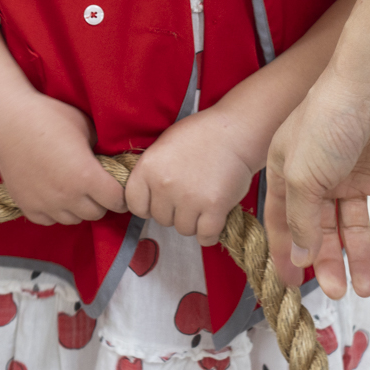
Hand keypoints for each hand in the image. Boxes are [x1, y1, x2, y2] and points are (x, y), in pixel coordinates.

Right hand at [0, 90, 127, 224]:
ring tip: (72, 189)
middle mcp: (68, 196)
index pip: (117, 201)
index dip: (121, 195)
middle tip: (94, 187)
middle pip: (97, 213)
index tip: (118, 189)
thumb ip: (98, 149)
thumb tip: (104, 161)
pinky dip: (55, 211)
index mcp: (87, 176)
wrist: (7, 121)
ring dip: (77, 208)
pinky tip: (52, 194)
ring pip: (74, 220)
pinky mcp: (28, 207)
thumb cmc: (47, 117)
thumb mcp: (84, 126)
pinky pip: (50, 220)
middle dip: (100, 201)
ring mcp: (47, 204)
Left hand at [124, 107, 256, 246]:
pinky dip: (210, 232)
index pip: (135, 205)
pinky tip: (213, 216)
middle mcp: (164, 185)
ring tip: (202, 201)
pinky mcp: (214, 207)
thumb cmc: (199, 135)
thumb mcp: (164, 146)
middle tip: (189, 195)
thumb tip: (146, 197)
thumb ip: (151, 172)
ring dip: (193, 221)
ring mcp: (189, 198)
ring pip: (183, 229)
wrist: (234, 132)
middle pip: (161, 219)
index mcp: (148, 167)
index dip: (147, 206)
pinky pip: (205, 236)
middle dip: (174, 211)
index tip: (159, 201)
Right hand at [264, 66, 369, 299]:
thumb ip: (302, 220)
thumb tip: (301, 256)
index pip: (284, 220)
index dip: (286, 251)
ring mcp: (355, 176)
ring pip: (356, 227)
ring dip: (361, 257)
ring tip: (365, 287)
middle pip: (322, 229)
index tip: (289, 282)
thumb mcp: (302, 176)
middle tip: (336, 291)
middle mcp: (321, 176)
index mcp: (289, 170)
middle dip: (328, 262)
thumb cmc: (327, 121)